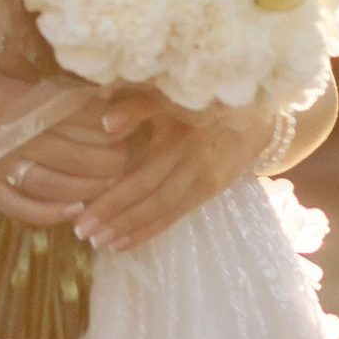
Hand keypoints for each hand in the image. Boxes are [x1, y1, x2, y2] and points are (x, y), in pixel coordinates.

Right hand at [0, 88, 142, 226]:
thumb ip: (34, 76)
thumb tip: (74, 90)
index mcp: (11, 100)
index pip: (72, 113)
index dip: (105, 119)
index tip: (129, 119)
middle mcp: (7, 137)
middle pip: (73, 153)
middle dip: (109, 156)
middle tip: (132, 155)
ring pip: (54, 185)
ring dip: (90, 186)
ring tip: (115, 181)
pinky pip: (22, 209)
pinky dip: (52, 213)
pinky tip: (76, 210)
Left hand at [59, 84, 280, 251]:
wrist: (257, 114)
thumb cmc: (203, 99)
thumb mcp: (173, 95)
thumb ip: (139, 107)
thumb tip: (104, 123)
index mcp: (178, 136)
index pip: (141, 177)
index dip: (112, 198)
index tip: (82, 211)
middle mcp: (191, 162)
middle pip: (149, 198)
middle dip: (114, 217)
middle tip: (83, 233)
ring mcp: (202, 180)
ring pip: (162, 210)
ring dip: (130, 229)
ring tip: (101, 243)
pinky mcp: (209, 191)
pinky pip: (176, 215)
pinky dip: (151, 230)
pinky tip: (127, 242)